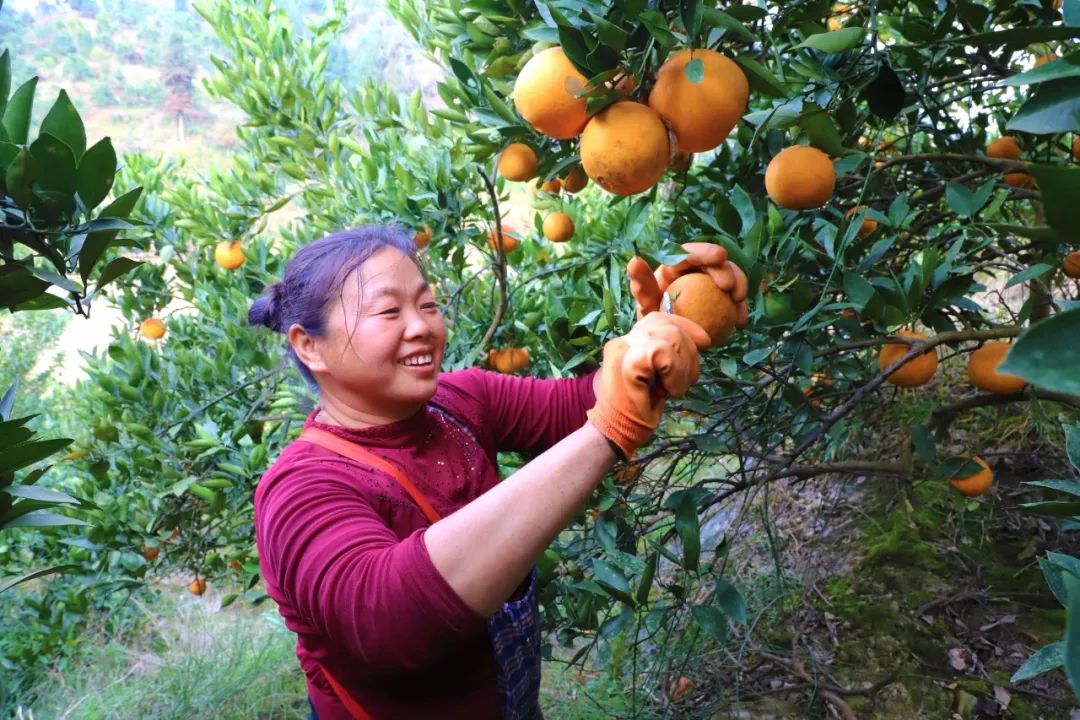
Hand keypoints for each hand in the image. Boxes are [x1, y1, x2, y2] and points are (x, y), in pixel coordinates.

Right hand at [586, 313, 709, 459]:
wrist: (616, 433)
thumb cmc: (638, 409)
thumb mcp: (657, 376)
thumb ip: (669, 356)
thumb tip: (700, 340)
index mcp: (628, 341)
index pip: (659, 318)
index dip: (685, 326)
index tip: (704, 342)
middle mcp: (623, 340)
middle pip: (668, 325)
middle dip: (689, 352)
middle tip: (685, 381)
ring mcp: (623, 350)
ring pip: (669, 336)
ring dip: (683, 367)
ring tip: (673, 389)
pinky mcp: (627, 362)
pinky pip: (663, 353)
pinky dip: (674, 374)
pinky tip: (666, 392)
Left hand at [627, 242, 749, 326]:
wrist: (667, 342)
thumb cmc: (653, 320)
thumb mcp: (646, 304)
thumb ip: (642, 285)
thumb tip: (635, 260)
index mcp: (675, 266)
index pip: (690, 253)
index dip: (706, 251)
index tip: (720, 257)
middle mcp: (694, 271)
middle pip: (715, 262)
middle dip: (728, 270)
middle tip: (730, 288)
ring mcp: (710, 284)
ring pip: (730, 276)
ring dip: (739, 285)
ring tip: (738, 301)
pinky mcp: (721, 299)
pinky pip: (734, 299)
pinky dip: (740, 307)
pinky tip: (741, 320)